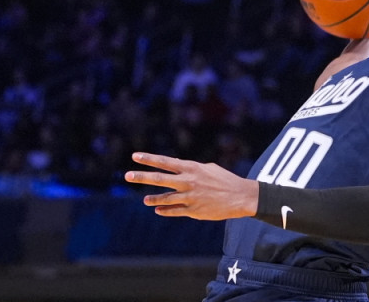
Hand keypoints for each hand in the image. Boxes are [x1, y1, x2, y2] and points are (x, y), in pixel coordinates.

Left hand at [124, 152, 258, 219]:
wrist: (241, 197)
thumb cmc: (225, 180)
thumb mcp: (208, 169)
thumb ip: (191, 169)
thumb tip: (177, 169)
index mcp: (192, 168)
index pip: (166, 162)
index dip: (149, 159)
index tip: (135, 156)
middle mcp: (188, 181)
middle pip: (160, 179)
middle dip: (142, 177)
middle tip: (127, 175)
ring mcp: (190, 197)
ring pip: (165, 198)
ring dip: (153, 199)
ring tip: (145, 200)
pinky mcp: (194, 211)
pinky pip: (175, 211)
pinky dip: (165, 211)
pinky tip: (157, 210)